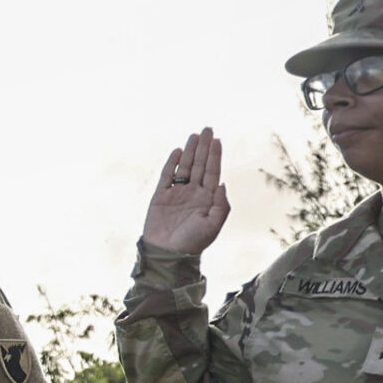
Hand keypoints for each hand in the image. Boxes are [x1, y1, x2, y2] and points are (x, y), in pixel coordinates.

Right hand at [144, 129, 231, 254]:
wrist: (168, 253)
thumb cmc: (192, 242)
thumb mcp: (213, 225)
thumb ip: (221, 206)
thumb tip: (222, 184)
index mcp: (207, 199)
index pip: (212, 172)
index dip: (214, 156)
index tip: (217, 140)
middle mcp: (193, 193)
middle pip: (199, 165)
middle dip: (204, 147)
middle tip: (207, 129)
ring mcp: (177, 193)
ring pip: (184, 167)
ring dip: (190, 151)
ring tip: (194, 135)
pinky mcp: (161, 196)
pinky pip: (166, 176)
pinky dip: (171, 163)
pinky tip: (177, 152)